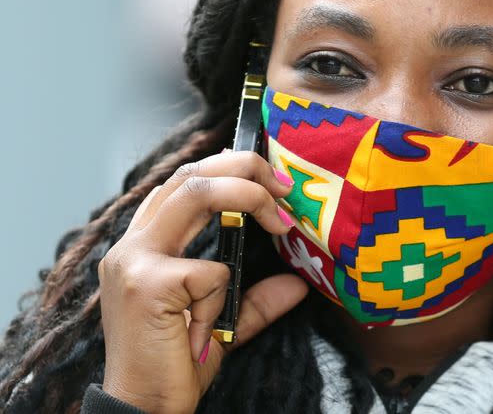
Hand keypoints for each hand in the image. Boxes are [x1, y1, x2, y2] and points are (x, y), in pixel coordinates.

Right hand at [97, 150, 307, 413]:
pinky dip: (223, 297)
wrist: (143, 410)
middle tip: (285, 186)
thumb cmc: (176, 363)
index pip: (181, 183)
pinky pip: (211, 272)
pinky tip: (206, 331)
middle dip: (244, 167)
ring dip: (247, 197)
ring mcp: (134, 261)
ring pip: (197, 194)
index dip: (222, 165)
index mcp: (142, 245)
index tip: (263, 171)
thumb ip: (255, 298)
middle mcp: (132, 244)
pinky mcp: (147, 285)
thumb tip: (297, 283)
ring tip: (280, 220)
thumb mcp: (223, 322)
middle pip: (190, 175)